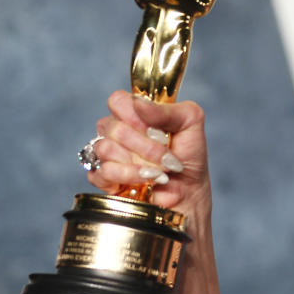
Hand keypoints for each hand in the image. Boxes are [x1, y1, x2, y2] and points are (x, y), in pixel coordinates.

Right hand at [87, 90, 209, 210]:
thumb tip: (139, 104)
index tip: (160, 132)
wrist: (189, 193)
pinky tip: (147, 180)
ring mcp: (108, 155)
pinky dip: (129, 176)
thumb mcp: (191, 124)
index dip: (137, 116)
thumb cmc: (189, 157)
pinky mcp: (103, 178)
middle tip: (168, 157)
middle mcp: (117, 131)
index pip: (117, 101)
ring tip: (161, 171)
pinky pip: (101, 172)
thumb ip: (168, 110)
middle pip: (112, 126)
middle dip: (147, 146)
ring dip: (140, 162)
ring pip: (105, 148)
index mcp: (134, 113)